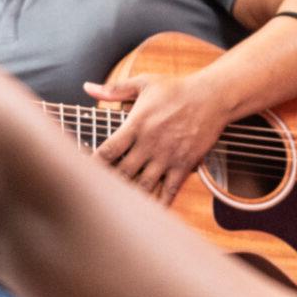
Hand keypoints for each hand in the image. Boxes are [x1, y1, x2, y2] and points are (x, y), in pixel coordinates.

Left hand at [88, 70, 230, 203]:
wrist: (212, 97)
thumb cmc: (177, 88)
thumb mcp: (144, 83)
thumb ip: (114, 89)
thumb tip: (88, 88)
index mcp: (136, 125)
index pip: (108, 150)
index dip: (93, 164)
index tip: (84, 172)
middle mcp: (149, 144)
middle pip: (122, 172)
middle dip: (109, 184)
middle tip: (97, 194)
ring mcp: (167, 157)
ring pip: (143, 185)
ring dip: (130, 196)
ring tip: (117, 207)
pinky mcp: (184, 165)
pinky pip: (169, 190)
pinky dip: (159, 204)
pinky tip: (149, 213)